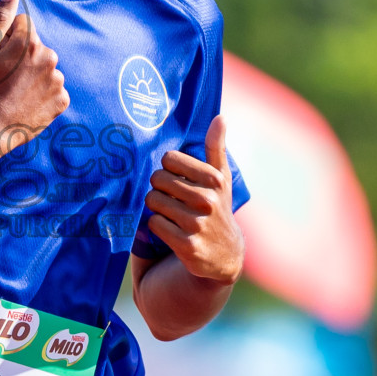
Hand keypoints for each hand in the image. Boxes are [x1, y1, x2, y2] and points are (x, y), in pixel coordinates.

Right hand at [0, 0, 68, 170]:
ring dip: (34, 77)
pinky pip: (54, 91)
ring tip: (14, 93)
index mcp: (30, 42)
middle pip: (37, 48)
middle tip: (4, 79)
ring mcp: (58, 82)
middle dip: (24, 57)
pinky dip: (43, 95)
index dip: (8, 40)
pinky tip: (26, 104)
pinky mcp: (61, 102)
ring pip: (46, 70)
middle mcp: (50, 58)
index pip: (24, 26)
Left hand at [144, 116, 243, 286]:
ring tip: (169, 214)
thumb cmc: (215, 210)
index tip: (176, 179)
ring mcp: (198, 223)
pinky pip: (153, 224)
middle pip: (158, 179)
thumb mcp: (219, 180)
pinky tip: (169, 230)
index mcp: (215, 179)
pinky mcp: (187, 245)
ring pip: (153, 201)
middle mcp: (208, 200)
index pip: (169, 159)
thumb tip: (220, 117)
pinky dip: (155, 227)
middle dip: (158, 188)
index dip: (167, 169)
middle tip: (168, 198)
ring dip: (155, 207)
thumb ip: (216, 148)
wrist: (223, 258)